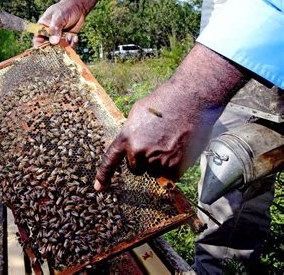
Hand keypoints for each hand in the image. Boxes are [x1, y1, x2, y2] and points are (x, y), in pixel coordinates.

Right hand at [33, 0, 105, 47]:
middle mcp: (50, 34)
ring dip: (65, 46)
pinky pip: (68, 47)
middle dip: (55, 48)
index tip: (46, 49)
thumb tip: (53, 42)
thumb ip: (55, 29)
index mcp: (43, 27)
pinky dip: (72, 44)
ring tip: (70, 37)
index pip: (37, 39)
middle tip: (61, 46)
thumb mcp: (59, 17)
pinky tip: (75, 37)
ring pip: (59, 48)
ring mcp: (59, 37)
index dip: (39, 46)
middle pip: (48, 46)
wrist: (79, 7)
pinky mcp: (67, 39)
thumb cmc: (66, 9)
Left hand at [94, 43, 246, 189]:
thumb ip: (131, 132)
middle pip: (137, 169)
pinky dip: (176, 166)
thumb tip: (132, 144)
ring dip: (161, 162)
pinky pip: (171, 175)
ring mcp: (156, 160)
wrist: (190, 100)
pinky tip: (180, 149)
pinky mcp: (175, 166)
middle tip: (157, 144)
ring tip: (171, 142)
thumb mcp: (138, 113)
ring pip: (155, 171)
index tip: (99, 187)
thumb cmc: (165, 102)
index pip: (110, 159)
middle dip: (144, 161)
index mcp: (127, 137)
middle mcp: (139, 151)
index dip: (103, 175)